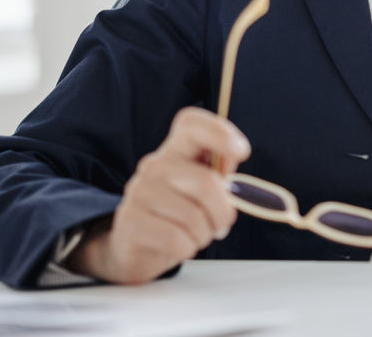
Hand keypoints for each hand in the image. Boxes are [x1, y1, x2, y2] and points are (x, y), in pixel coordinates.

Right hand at [66, 107, 250, 284]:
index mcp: (175, 151)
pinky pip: (176, 240)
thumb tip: (235, 167)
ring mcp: (139, 192)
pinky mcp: (130, 222)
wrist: (136, 247)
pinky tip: (178, 245)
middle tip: (220, 225)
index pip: (192, 123)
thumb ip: (220, 175)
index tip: (241, 153)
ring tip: (194, 235)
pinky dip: (186, 249)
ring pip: (193, 217)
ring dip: (204, 234)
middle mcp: (154, 166)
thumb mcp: (201, 191)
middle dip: (223, 212)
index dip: (220, 132)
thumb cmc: (177, 214)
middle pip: (207, 183)